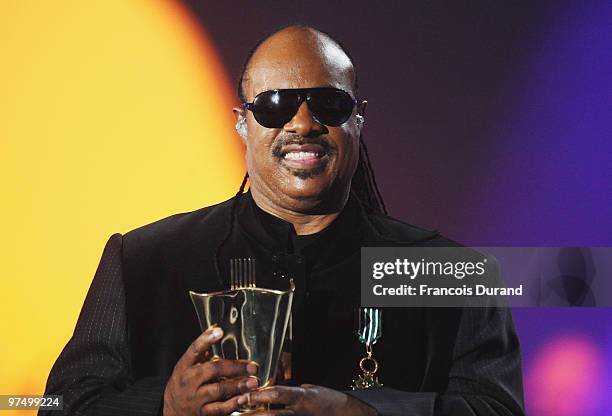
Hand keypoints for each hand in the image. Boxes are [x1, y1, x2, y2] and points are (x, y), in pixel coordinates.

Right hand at [163, 326, 259, 415]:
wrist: (170, 411)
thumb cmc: (182, 384)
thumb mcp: (186, 367)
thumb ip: (201, 352)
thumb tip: (216, 331)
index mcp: (184, 366)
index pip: (194, 350)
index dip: (206, 339)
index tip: (219, 331)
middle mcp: (189, 381)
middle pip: (212, 370)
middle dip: (234, 367)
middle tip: (251, 367)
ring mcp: (195, 398)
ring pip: (218, 390)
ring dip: (237, 385)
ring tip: (252, 382)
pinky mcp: (202, 413)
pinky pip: (219, 409)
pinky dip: (233, 404)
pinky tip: (244, 398)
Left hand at [246, 384, 376, 415]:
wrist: (347, 414)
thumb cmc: (327, 400)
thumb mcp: (309, 389)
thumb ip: (291, 389)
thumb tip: (272, 386)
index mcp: (302, 396)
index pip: (278, 394)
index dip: (260, 395)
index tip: (246, 396)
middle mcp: (300, 411)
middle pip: (272, 415)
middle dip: (253, 415)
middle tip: (236, 411)